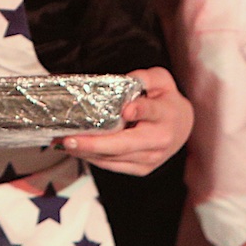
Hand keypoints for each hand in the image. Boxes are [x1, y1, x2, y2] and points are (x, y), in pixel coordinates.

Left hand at [58, 66, 191, 175]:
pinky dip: (93, 159)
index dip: (139, 111)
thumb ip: (146, 77)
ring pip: (115, 158)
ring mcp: (151, 158)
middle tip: (70, 140)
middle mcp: (159, 140)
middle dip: (95, 144)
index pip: (151, 111)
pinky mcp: (142, 168)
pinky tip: (76, 151)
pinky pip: (114, 166)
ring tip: (63, 144)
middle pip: (125, 144)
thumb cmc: (166, 101)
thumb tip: (128, 81)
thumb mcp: (161, 80)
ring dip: (87, 153)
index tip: (126, 110)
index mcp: (166, 114)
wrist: (182, 127)